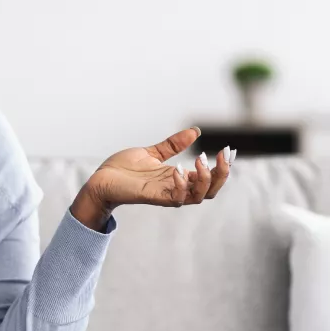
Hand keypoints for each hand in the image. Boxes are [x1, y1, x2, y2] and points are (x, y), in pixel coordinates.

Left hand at [71, 127, 232, 228]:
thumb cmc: (123, 169)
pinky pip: (176, 199)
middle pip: (210, 190)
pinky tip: (177, 170)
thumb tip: (195, 131)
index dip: (222, 167)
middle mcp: (175, 188)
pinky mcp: (153, 197)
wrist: (100, 179)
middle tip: (219, 156)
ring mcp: (165, 194)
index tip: (229, 150)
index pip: (208, 178)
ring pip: (199, 196)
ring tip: (200, 160)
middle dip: (221, 174)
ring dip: (205, 179)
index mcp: (177, 178)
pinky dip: (181, 185)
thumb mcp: (153, 153)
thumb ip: (173, 145)